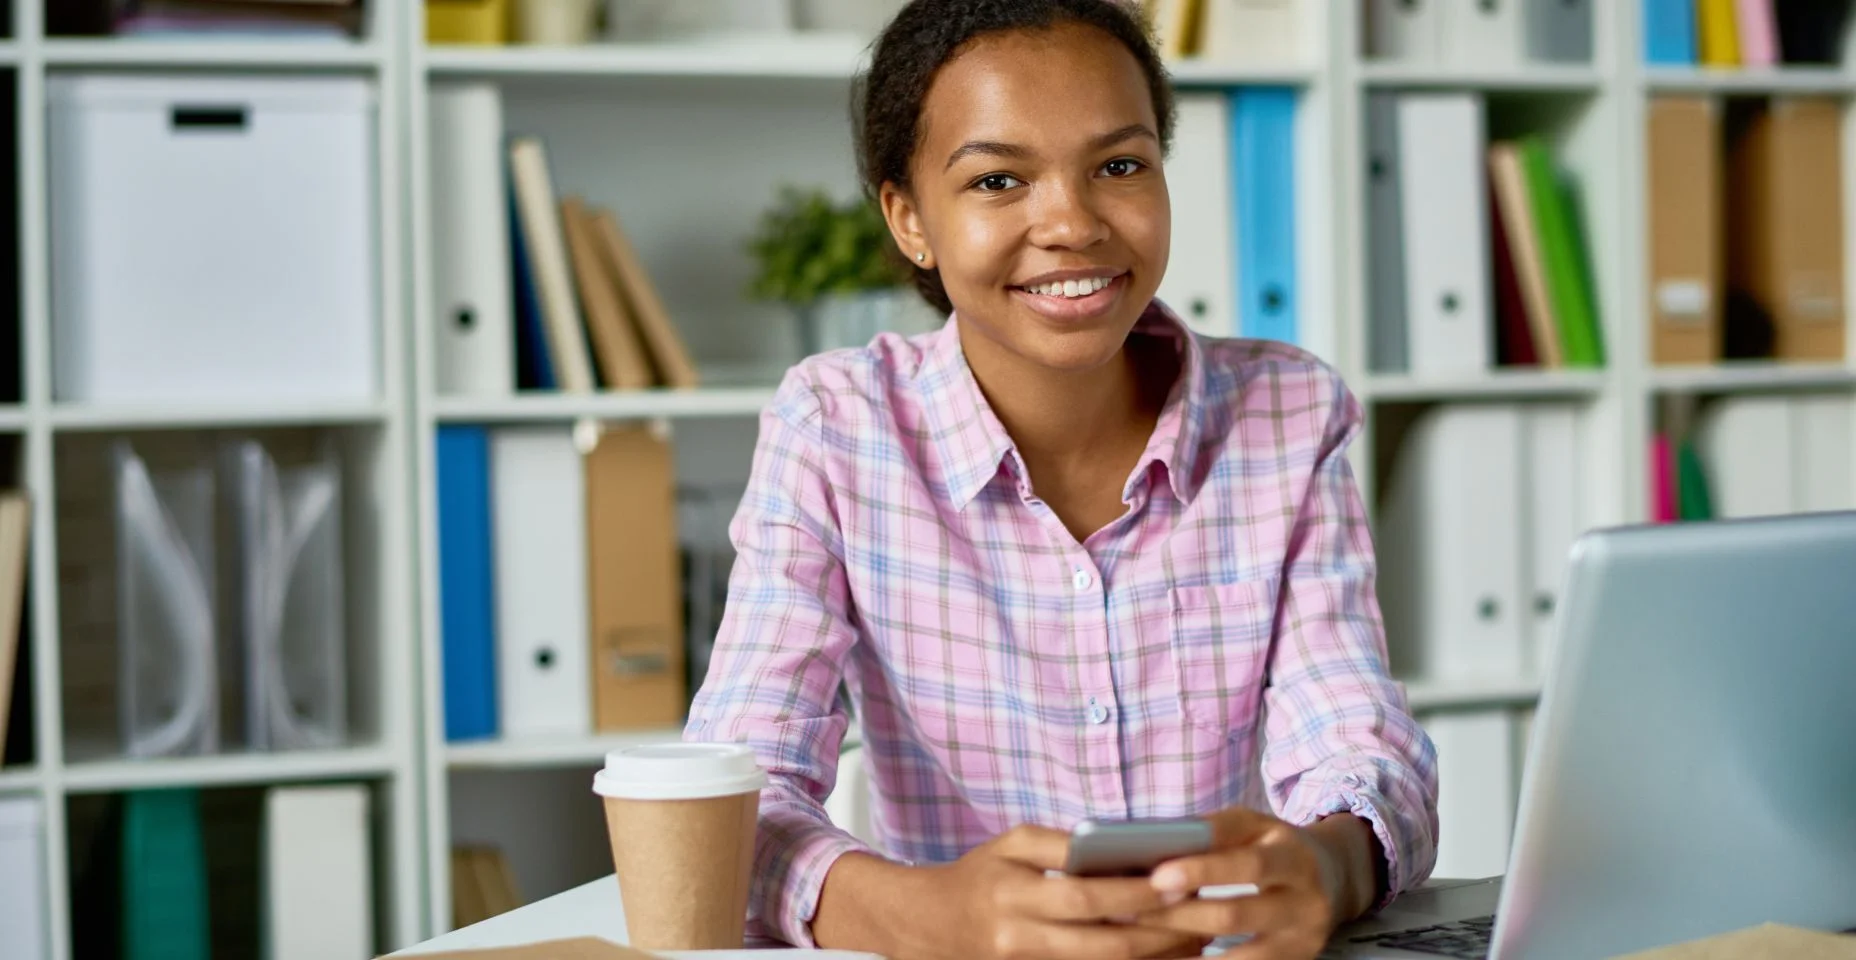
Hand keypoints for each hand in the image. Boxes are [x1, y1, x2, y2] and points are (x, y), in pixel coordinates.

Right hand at [918, 824, 1211, 959]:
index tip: (1176, 881)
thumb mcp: (1011, 844)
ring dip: (1154, 957)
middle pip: (1103, 943)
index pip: (1084, 896)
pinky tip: (1162, 955)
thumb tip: (1123, 849)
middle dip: (1158, 932)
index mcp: (1014, 893)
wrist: (931, 925)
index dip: (1133, 894)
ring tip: (1197, 940)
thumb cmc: (980, 874)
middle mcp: (1022, 938)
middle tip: (1202, 915)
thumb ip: (1061, 843)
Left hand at [1136, 808, 1358, 959]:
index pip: (1246, 863)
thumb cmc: (1273, 847)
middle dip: (1180, 916)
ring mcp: (1303, 940)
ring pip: (1240, 957)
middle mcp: (1305, 900)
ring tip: (1145, 951)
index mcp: (1292, 854)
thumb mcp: (1253, 827)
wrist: (1334, 879)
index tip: (1156, 877)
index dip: (1200, 871)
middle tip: (1133, 915)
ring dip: (1188, 958)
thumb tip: (1152, 843)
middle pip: (1236, 914)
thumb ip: (1212, 832)